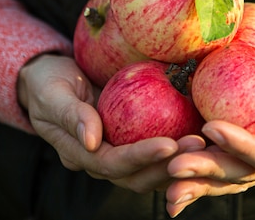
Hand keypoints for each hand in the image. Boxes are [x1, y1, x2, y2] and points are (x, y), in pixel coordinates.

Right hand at [17, 54, 205, 192]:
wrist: (50, 79)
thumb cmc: (48, 82)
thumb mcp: (52, 92)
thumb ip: (70, 114)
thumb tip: (92, 141)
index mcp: (79, 154)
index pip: (113, 163)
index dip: (141, 157)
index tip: (169, 144)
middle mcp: (101, 160)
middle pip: (138, 175)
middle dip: (169, 164)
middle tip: (198, 144)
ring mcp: (117, 152)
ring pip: (152, 170)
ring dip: (179, 160)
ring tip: (206, 142)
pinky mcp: (131, 141)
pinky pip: (157, 150)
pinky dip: (179, 147)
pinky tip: (201, 131)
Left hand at [164, 44, 254, 216]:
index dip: (243, 146)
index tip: (211, 128)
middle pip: (244, 172)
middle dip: (208, 170)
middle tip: (173, 165)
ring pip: (229, 173)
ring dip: (197, 177)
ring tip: (165, 177)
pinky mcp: (251, 144)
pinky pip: (223, 157)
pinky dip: (198, 164)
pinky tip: (167, 167)